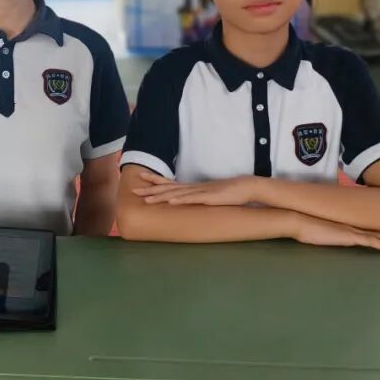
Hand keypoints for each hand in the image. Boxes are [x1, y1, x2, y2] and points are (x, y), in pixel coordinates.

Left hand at [133, 171, 259, 205]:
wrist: (246, 188)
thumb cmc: (229, 193)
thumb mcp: (210, 196)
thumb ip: (199, 198)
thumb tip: (189, 202)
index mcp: (192, 187)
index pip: (169, 183)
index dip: (154, 180)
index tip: (140, 177)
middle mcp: (193, 188)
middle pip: (167, 187)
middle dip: (150, 189)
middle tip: (133, 190)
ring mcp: (200, 192)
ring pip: (176, 194)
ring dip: (160, 197)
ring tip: (146, 199)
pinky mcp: (208, 198)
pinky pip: (192, 199)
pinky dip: (180, 200)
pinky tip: (170, 202)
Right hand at [292, 214, 379, 254]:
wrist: (299, 221)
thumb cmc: (307, 228)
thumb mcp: (324, 233)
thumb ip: (334, 235)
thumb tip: (338, 238)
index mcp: (353, 228)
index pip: (378, 232)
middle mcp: (358, 228)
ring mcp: (355, 232)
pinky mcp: (350, 237)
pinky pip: (373, 242)